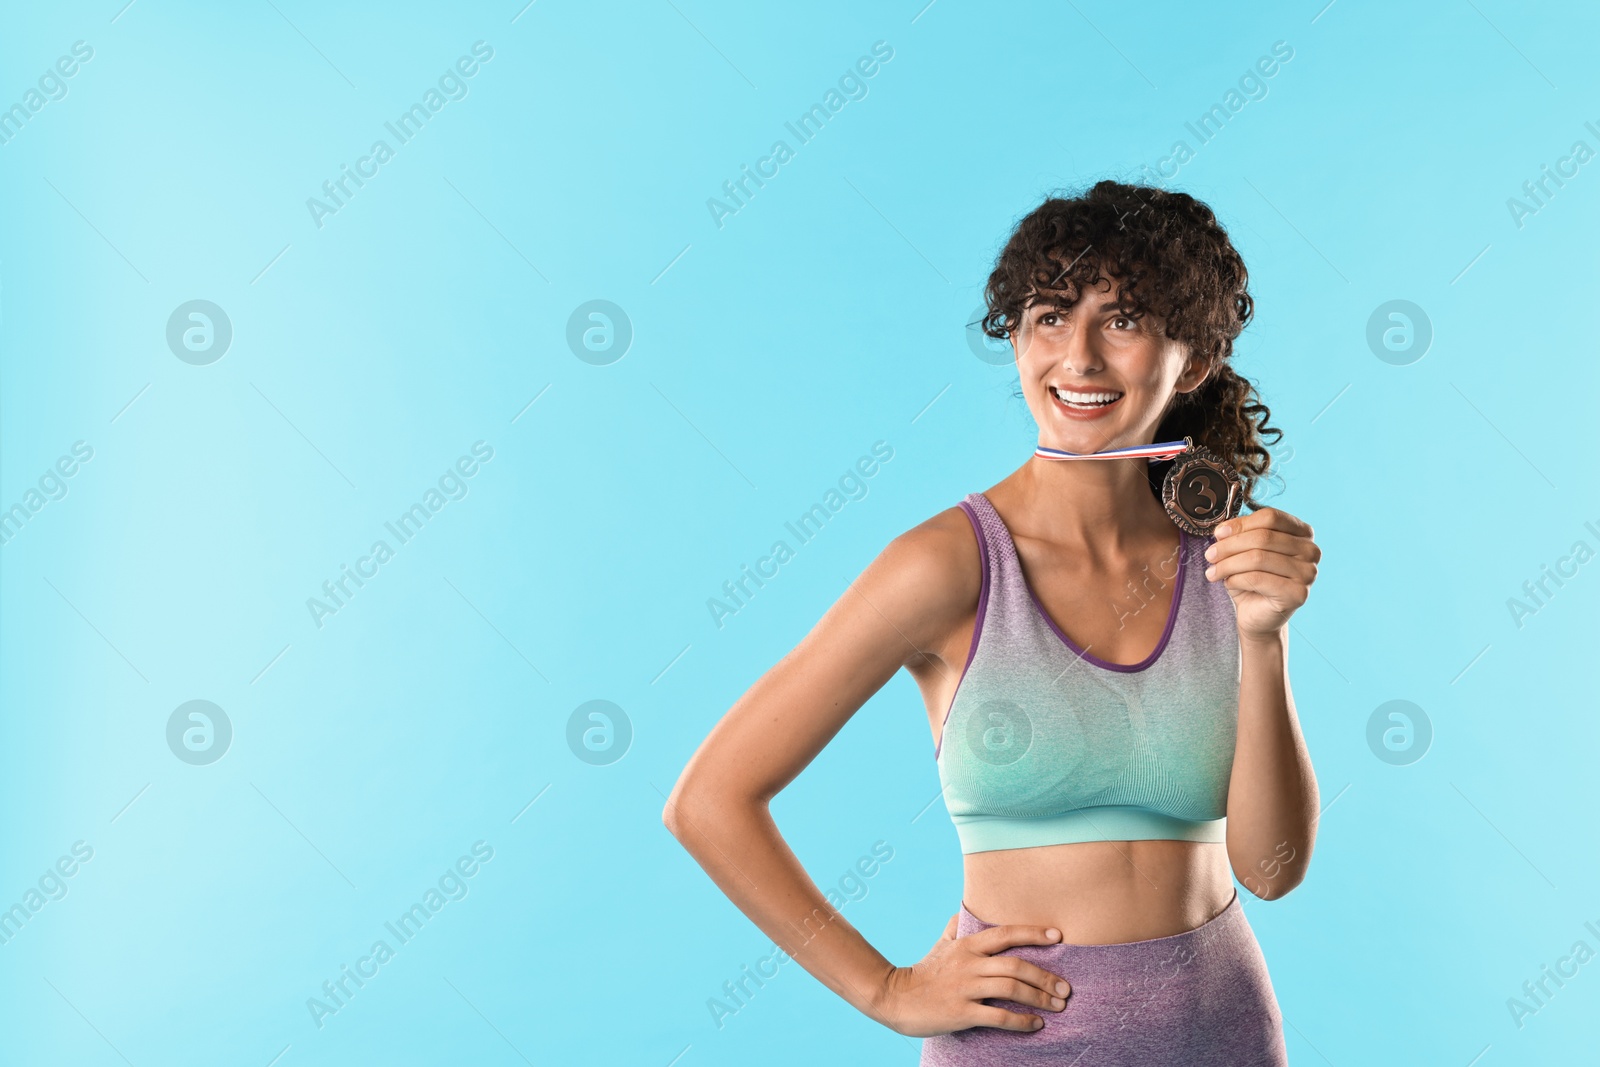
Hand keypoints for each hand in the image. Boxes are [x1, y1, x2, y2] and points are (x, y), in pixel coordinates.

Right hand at [873, 912, 1070, 1037]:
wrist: (895, 998)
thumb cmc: (923, 972)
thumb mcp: (941, 945)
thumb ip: (957, 929)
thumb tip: (967, 913)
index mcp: (967, 946)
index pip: (1005, 933)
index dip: (1033, 932)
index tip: (1057, 936)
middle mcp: (969, 964)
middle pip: (1016, 965)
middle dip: (1045, 976)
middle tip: (1065, 988)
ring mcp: (965, 988)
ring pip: (1011, 989)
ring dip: (1039, 998)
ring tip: (1057, 1006)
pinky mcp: (961, 1012)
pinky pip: (998, 1017)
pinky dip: (1021, 1021)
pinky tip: (1036, 1024)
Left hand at [1202, 506, 1320, 638]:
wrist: (1257, 615)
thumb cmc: (1251, 579)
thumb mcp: (1243, 551)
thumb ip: (1238, 535)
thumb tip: (1222, 530)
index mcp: (1302, 533)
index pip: (1271, 517)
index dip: (1240, 524)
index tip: (1218, 533)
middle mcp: (1311, 551)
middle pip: (1263, 537)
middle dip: (1229, 546)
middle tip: (1209, 555)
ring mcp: (1308, 573)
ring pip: (1258, 558)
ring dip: (1228, 564)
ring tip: (1212, 572)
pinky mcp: (1298, 594)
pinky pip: (1258, 579)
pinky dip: (1236, 579)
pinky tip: (1227, 583)